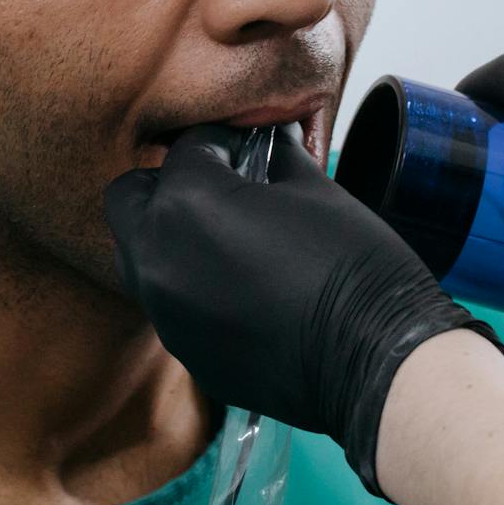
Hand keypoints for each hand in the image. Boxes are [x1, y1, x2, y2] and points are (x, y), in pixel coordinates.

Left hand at [104, 122, 503, 496]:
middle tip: (218, 186)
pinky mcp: (183, 351)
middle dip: (168, 183)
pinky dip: (190, 285)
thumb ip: (277, 159)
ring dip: (171, 235)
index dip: (223, 142)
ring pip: (140, 253)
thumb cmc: (352, 264)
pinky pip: (168, 301)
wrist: (373, 362)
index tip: (249, 150)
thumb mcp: (316, 190)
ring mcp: (164, 311)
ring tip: (226, 237)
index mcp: (186, 203)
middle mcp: (156, 256)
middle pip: (130, 197)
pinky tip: (240, 289)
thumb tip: (270, 141)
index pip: (189, 149)